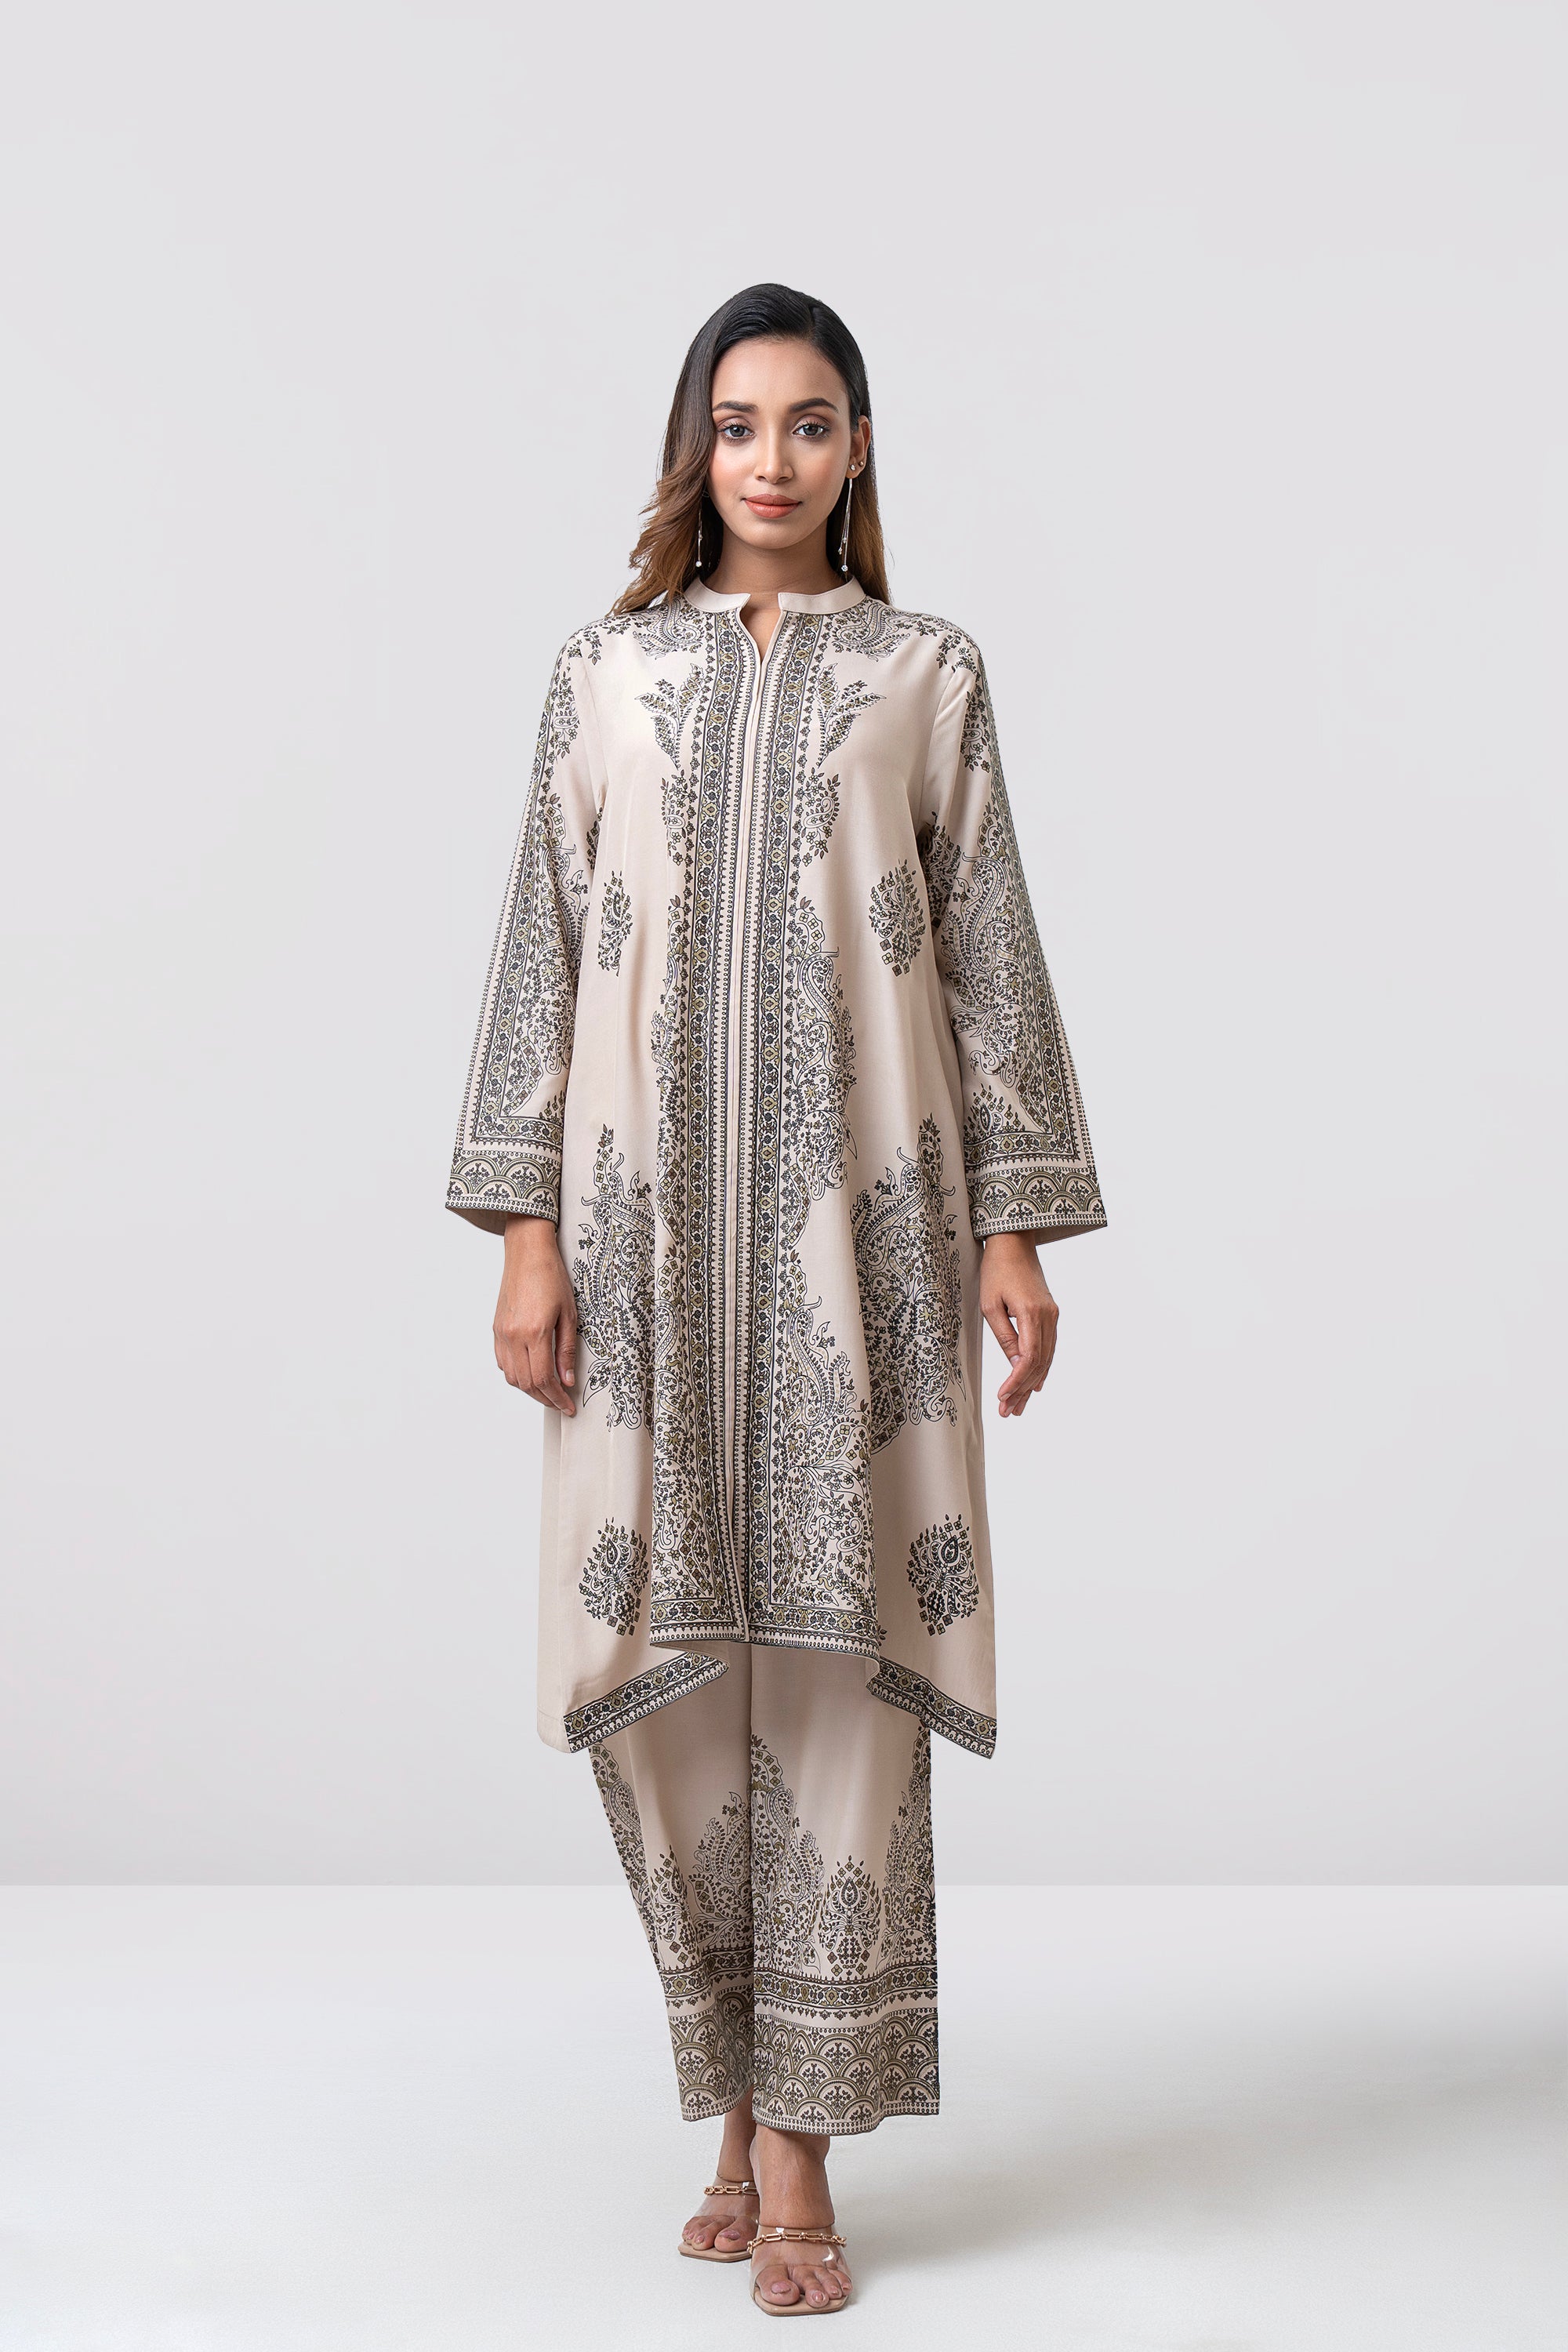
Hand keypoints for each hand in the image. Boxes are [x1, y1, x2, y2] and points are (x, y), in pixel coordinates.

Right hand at [494, 1215, 577, 1413]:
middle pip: (526, 1383)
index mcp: (535, 1332)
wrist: (527, 1253)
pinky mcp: (496, 1328)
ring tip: (548, 1391)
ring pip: (511, 1376)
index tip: (567, 1406)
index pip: (544, 1379)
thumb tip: (567, 1379)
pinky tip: (530, 1372)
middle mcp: (513, 1336)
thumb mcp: (569, 1314)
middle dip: (545, 1398)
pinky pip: (502, 1362)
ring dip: (529, 1389)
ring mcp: (501, 1333)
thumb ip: (566, 1350)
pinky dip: (516, 1374)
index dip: (557, 1398)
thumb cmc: (551, 1276)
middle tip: (561, 1402)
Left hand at [980, 1233, 1058, 1417]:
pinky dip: (1040, 1368)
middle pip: (1039, 1364)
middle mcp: (1048, 1317)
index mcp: (1032, 1314)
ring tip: (1017, 1406)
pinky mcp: (1049, 1314)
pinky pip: (1048, 1347)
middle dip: (1022, 1390)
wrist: (1014, 1242)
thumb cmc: (996, 1269)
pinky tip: (1035, 1385)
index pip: (1028, 1358)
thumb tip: (1015, 1365)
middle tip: (1007, 1412)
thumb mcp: (990, 1304)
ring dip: (1031, 1384)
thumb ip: (1004, 1336)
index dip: (1016, 1382)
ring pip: (1046, 1359)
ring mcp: (1052, 1315)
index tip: (1003, 1398)